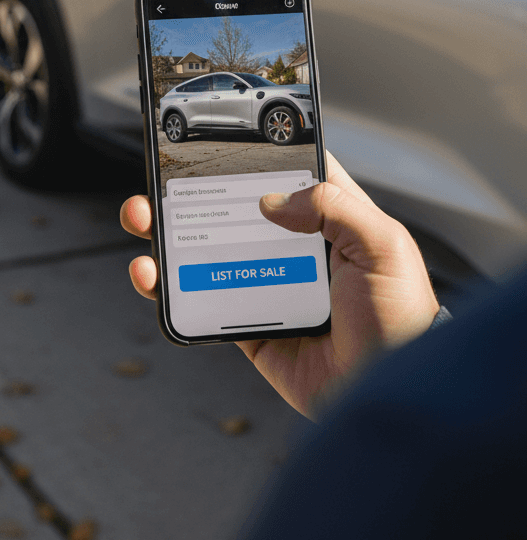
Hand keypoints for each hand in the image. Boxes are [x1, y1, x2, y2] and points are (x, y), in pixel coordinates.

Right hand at [119, 152, 439, 418]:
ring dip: (165, 235)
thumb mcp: (385, 247)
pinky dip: (167, 288)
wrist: (385, 396)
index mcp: (329, 222)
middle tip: (159, 184)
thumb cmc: (399, 320)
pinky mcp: (245, 325)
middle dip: (189, 193)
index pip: (285, 176)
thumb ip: (336, 208)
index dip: (251, 156)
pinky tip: (151, 275)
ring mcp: (264, 285)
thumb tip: (270, 201)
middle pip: (230, 210)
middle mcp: (292, 249)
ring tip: (141, 220)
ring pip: (205, 251)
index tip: (213, 143)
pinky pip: (198, 301)